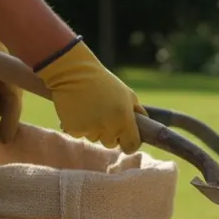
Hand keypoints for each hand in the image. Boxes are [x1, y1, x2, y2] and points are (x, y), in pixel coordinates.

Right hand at [34, 39, 145, 153]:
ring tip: (89, 109)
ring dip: (93, 128)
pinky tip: (78, 110)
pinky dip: (79, 126)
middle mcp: (108, 127)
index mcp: (124, 120)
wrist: (73, 72)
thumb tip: (146, 127)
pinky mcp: (73, 129)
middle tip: (103, 114)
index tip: (125, 137)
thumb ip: (138, 113)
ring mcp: (90, 129)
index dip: (129, 143)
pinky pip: (79, 134)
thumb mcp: (127, 95)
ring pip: (95, 138)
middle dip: (109, 133)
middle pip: (111, 143)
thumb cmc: (103, 83)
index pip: (131, 146)